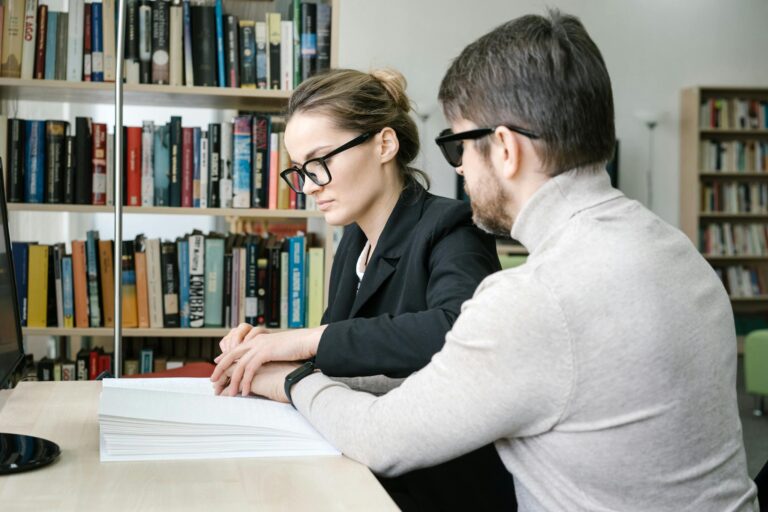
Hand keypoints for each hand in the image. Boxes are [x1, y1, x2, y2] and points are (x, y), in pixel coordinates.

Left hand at [210, 326, 325, 396]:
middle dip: (221, 369)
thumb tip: (264, 363)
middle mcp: (256, 341)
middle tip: (213, 381)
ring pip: (240, 366)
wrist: (308, 340)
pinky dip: (246, 382)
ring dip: (234, 382)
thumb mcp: (278, 350)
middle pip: (231, 356)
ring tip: (230, 394)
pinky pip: (250, 370)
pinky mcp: (265, 352)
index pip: (236, 349)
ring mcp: (259, 346)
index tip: (217, 367)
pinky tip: (246, 392)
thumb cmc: (297, 346)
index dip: (225, 358)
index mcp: (258, 339)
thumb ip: (268, 354)